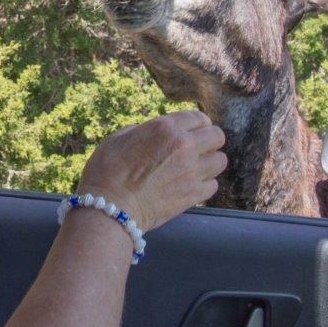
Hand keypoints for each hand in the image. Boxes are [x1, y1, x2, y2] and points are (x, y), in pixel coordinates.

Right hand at [76, 109, 226, 232]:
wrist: (111, 209)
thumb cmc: (107, 171)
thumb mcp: (118, 138)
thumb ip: (140, 131)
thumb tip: (149, 133)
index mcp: (165, 128)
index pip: (199, 117)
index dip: (197, 124)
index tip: (192, 131)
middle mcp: (184, 146)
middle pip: (217, 136)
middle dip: (209, 140)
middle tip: (197, 148)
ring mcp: (192, 172)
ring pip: (220, 161)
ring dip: (209, 162)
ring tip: (196, 168)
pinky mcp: (194, 195)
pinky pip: (213, 185)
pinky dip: (204, 185)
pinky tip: (191, 185)